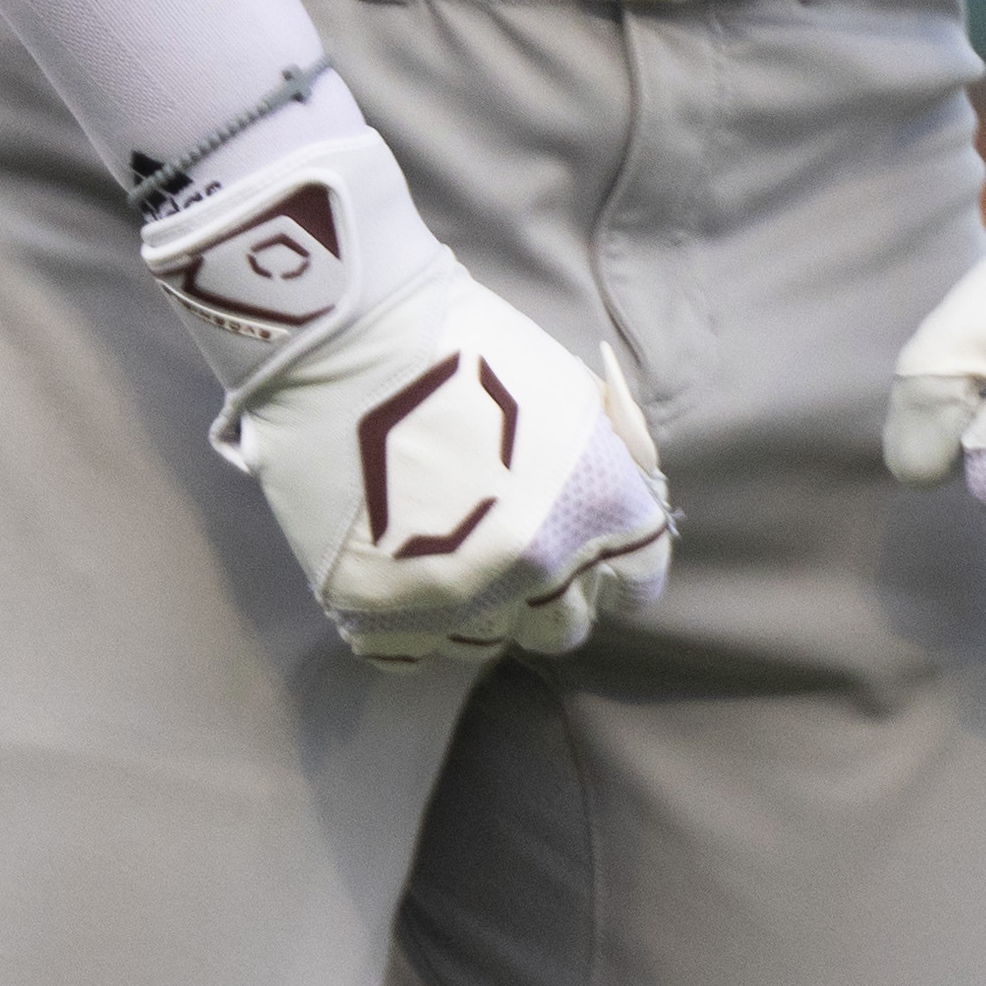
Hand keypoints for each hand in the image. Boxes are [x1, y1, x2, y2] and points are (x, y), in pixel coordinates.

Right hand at [141, 115, 672, 664]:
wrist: (345, 335)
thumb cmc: (462, 340)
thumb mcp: (568, 392)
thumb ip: (603, 464)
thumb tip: (614, 505)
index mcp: (598, 509)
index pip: (640, 578)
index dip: (613, 560)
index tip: (586, 545)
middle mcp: (539, 569)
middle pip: (566, 625)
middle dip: (549, 590)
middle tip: (510, 545)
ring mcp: (458, 599)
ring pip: (488, 642)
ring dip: (477, 606)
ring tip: (443, 551)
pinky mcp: (379, 611)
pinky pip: (410, 651)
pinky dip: (408, 621)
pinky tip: (397, 574)